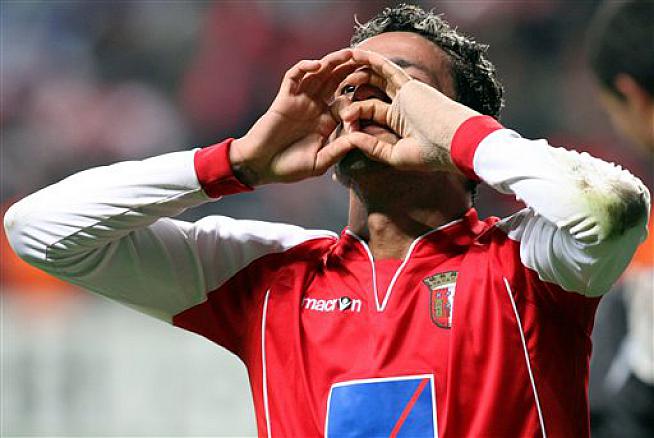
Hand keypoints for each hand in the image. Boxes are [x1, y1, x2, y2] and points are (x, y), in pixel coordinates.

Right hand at [230, 49, 359, 185]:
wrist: (260, 166)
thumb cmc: (288, 168)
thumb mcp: (319, 163)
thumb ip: (338, 151)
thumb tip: (359, 139)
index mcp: (327, 122)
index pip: (347, 102)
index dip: (359, 99)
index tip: (370, 99)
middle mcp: (315, 107)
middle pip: (335, 81)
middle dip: (350, 69)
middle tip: (367, 59)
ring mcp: (299, 100)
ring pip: (318, 74)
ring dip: (332, 62)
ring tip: (348, 54)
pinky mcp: (284, 98)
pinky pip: (294, 76)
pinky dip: (304, 67)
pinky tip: (317, 65)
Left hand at [331, 49, 479, 172]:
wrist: (452, 143)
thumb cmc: (430, 154)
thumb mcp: (396, 156)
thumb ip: (373, 148)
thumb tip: (350, 138)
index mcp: (400, 124)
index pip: (372, 116)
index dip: (355, 118)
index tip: (344, 126)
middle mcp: (402, 107)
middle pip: (372, 96)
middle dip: (353, 93)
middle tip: (336, 92)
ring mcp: (405, 95)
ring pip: (377, 79)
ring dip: (359, 72)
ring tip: (340, 66)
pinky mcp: (408, 85)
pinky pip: (386, 68)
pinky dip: (372, 60)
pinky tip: (356, 54)